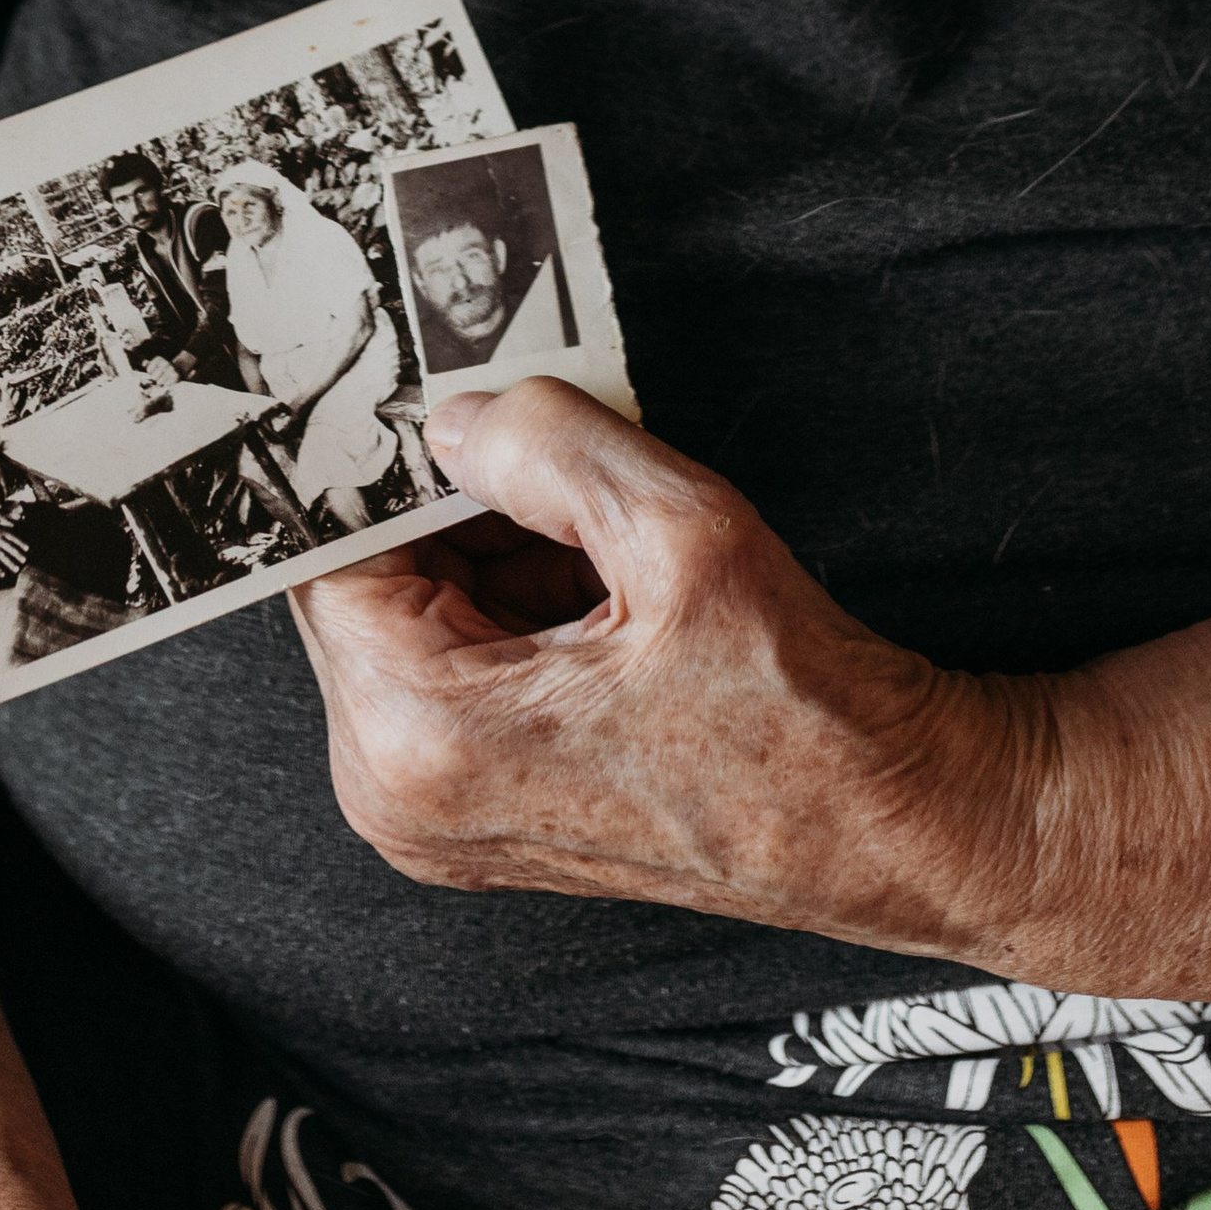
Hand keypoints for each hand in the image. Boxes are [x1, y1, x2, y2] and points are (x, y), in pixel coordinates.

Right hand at [0, 522, 29, 578]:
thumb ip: (4, 530)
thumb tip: (14, 530)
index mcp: (0, 532)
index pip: (13, 538)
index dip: (21, 543)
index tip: (27, 549)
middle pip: (9, 548)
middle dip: (18, 554)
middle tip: (24, 561)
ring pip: (2, 556)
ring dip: (10, 563)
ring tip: (16, 569)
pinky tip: (2, 575)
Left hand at [286, 381, 1032, 955]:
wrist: (880, 823)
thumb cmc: (797, 711)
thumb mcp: (681, 532)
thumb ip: (547, 448)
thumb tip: (455, 414)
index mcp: (423, 736)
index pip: (330, 554)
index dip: (382, 460)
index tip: (426, 386)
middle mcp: (398, 792)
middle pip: (370, 584)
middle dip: (450, 502)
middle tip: (541, 440)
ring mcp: (433, 812)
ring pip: (415, 614)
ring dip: (489, 547)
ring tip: (600, 526)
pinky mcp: (476, 806)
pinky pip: (454, 663)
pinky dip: (511, 600)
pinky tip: (603, 580)